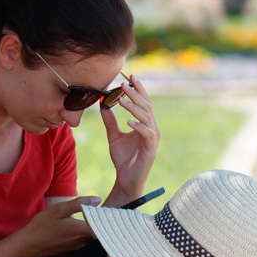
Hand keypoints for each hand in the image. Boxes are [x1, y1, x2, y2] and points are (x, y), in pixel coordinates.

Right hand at [20, 196, 99, 256]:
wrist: (26, 247)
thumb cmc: (41, 227)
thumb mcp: (59, 210)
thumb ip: (80, 204)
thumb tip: (97, 200)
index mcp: (82, 231)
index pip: (103, 225)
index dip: (105, 218)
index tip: (104, 211)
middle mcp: (83, 244)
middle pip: (98, 233)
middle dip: (99, 224)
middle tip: (96, 214)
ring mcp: (77, 251)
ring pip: (90, 240)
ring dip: (89, 232)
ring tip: (84, 221)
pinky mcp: (70, 255)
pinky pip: (81, 246)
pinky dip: (80, 238)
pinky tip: (71, 232)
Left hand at [102, 75, 159, 192]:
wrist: (126, 180)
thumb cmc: (123, 159)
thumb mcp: (113, 136)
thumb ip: (110, 121)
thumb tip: (103, 104)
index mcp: (146, 125)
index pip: (144, 103)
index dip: (138, 89)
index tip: (129, 77)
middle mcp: (152, 129)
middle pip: (146, 106)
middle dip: (135, 93)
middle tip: (124, 83)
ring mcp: (153, 139)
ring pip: (147, 117)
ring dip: (134, 107)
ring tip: (121, 99)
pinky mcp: (151, 149)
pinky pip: (146, 134)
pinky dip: (138, 126)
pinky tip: (127, 121)